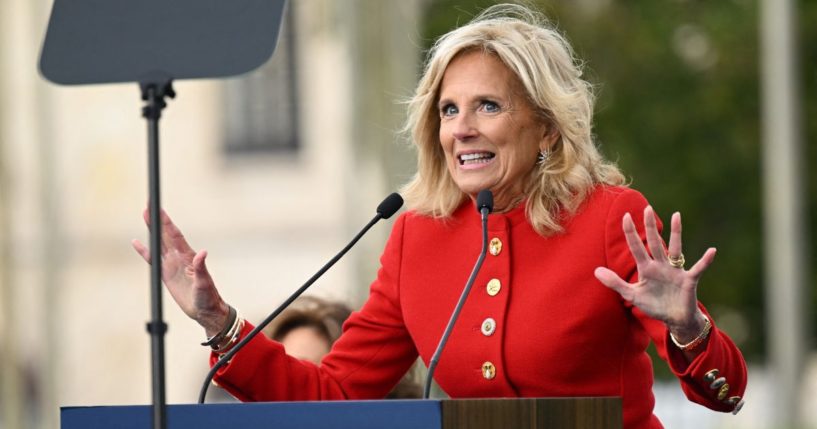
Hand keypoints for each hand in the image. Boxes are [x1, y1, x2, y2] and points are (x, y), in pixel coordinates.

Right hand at [132, 208, 229, 336]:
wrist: (204, 310)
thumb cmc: (208, 296)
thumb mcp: (204, 283)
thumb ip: (201, 268)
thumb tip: (202, 253)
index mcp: (188, 256)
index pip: (175, 235)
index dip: (166, 221)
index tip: (159, 208)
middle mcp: (179, 257)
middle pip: (166, 234)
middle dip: (158, 219)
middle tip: (149, 204)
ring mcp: (172, 264)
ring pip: (159, 243)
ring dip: (152, 230)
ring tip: (144, 215)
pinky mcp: (166, 274)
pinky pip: (152, 260)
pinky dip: (144, 251)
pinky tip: (136, 242)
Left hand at [594, 206, 715, 341]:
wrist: (673, 319)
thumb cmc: (654, 305)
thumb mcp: (631, 294)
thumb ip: (614, 283)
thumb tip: (595, 271)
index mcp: (646, 268)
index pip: (636, 247)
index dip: (630, 232)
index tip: (625, 216)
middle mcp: (661, 265)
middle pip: (654, 242)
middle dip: (649, 226)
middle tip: (647, 208)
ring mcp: (675, 271)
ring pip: (675, 248)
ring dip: (676, 233)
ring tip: (676, 215)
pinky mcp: (688, 280)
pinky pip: (698, 268)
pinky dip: (705, 261)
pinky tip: (711, 251)